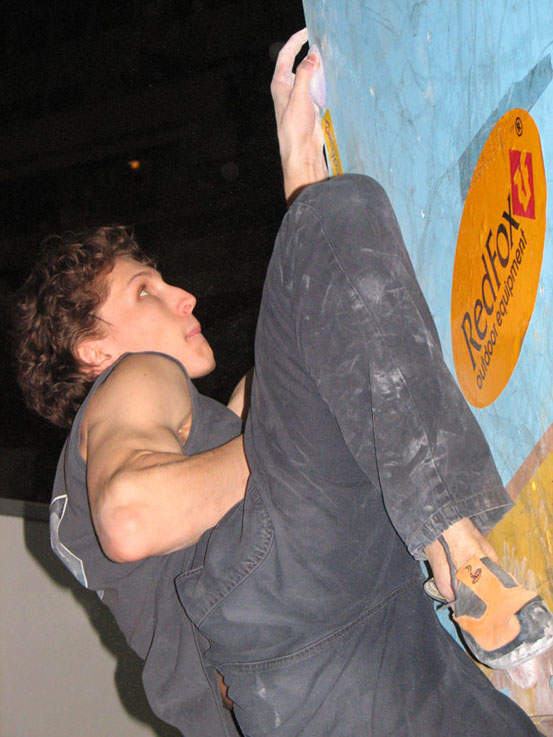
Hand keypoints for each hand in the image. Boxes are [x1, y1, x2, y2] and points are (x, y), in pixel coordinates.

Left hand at [271, 29, 327, 204]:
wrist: (301, 152)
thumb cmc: (295, 128)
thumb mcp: (299, 97)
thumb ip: (305, 74)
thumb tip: (312, 56)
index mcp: (280, 84)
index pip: (286, 55)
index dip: (295, 41)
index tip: (307, 30)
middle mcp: (287, 88)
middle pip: (297, 63)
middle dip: (307, 51)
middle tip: (319, 39)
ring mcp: (298, 97)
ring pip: (307, 74)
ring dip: (316, 65)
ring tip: (327, 54)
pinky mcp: (309, 106)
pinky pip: (316, 86)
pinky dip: (322, 78)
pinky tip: (331, 75)